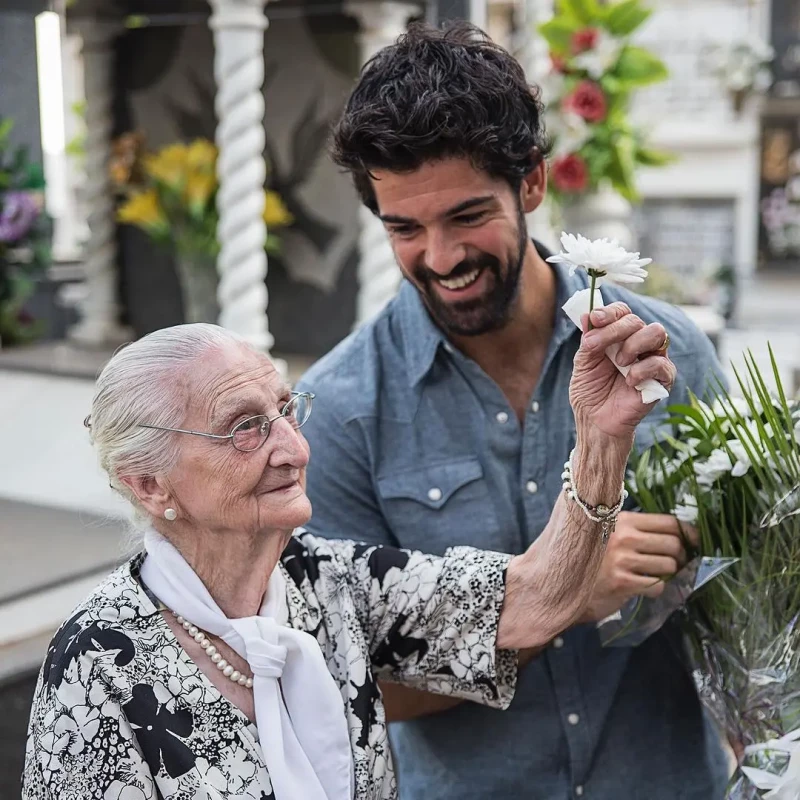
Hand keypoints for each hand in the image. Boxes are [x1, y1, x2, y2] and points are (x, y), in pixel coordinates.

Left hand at [570, 303, 675, 442]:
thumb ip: (589, 339)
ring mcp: (653, 359)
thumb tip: (588, 315)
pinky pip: (662, 363)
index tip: (595, 319)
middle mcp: (638, 344)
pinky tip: (629, 381)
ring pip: (657, 333)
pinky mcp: (663, 379)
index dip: (610, 312)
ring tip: (619, 363)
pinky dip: (643, 369)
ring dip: (633, 344)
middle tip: (594, 347)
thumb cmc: (590, 391)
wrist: (595, 420)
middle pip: (636, 321)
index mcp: (619, 337)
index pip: (622, 313)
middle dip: (614, 330)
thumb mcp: (583, 363)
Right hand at [580, 511, 689, 621]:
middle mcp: (623, 536)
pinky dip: (657, 589)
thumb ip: (635, 529)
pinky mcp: (622, 582)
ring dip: (669, 574)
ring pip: (669, 566)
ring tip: (658, 575)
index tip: (694, 543)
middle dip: (681, 557)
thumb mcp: (607, 532)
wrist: (562, 583)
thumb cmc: (589, 558)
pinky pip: (657, 586)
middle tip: (677, 564)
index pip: (669, 522)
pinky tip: (644, 587)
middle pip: (673, 544)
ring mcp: (622, 559)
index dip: (688, 533)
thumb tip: (677, 533)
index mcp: (622, 519)